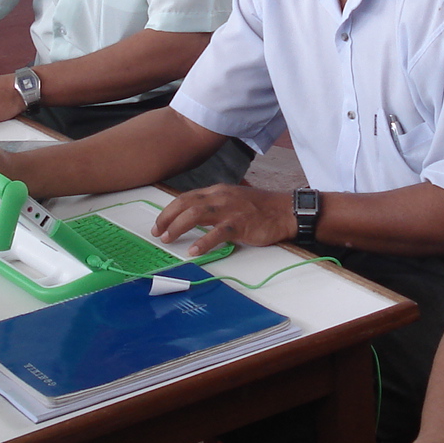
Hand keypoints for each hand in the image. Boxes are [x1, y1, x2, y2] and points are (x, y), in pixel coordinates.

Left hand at [151, 185, 293, 257]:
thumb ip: (214, 205)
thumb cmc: (260, 208)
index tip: (159, 223)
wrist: (285, 210)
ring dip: (178, 227)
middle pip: (185, 204)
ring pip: (196, 215)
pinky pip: (217, 233)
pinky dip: (202, 243)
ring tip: (168, 239)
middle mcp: (220, 197)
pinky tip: (193, 251)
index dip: (169, 210)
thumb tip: (193, 216)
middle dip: (167, 218)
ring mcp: (230, 210)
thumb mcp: (233, 199)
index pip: (186, 197)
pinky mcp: (240, 224)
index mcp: (217, 191)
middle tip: (158, 232)